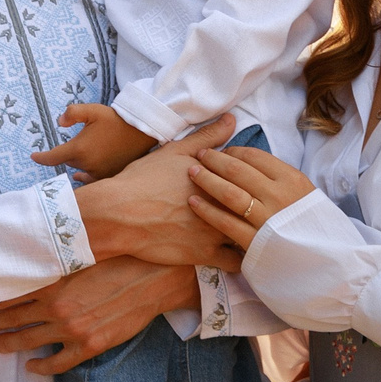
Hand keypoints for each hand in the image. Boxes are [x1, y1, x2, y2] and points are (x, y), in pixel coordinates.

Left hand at [0, 257, 200, 373]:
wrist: (156, 277)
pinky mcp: (90, 345)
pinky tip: (32, 366)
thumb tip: (31, 240)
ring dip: (8, 344)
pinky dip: (42, 366)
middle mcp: (57, 307)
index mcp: (53, 281)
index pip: (7, 293)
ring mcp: (73, 329)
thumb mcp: (82, 250)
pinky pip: (59, 362)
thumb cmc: (120, 256)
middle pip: (12, 318)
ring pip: (29, 342)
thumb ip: (54, 252)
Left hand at [33, 103, 158, 181]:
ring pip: (80, 171)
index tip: (33, 156)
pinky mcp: (109, 177)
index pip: (52, 158)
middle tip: (72, 146)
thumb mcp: (92, 110)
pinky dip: (86, 178)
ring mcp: (99, 173)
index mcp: (79, 149)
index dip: (41, 158)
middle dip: (67, 155)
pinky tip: (81, 177)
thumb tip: (59, 122)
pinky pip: (92, 181)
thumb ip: (72, 113)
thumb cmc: (115, 119)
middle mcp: (87, 165)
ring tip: (74, 166)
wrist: (141, 131)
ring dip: (78, 165)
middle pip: (69, 163)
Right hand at [76, 117, 244, 267]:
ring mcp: (217, 230)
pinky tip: (237, 255)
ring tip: (252, 236)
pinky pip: (236, 262)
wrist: (119, 213)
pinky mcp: (206, 254)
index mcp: (221, 177)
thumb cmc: (144, 179)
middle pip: (258, 207)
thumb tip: (231, 119)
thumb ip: (207, 137)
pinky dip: (240, 259)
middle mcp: (224, 203)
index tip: (249, 188)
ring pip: (251, 236)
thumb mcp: (176, 152)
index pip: (254, 179)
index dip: (254, 184)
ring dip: (253, 235)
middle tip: (258, 212)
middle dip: (261, 210)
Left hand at [186, 143, 318, 249]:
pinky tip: (193, 202)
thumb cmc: (313, 226)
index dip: (234, 150)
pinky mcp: (255, 241)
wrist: (326, 263)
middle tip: (201, 156)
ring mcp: (266, 219)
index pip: (255, 156)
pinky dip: (207, 210)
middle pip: (238, 170)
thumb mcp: (306, 194)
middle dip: (215, 159)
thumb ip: (281, 179)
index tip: (222, 151)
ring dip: (207, 179)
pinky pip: (226, 222)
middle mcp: (278, 196)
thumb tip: (255, 163)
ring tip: (192, 172)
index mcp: (292, 180)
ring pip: (229, 192)